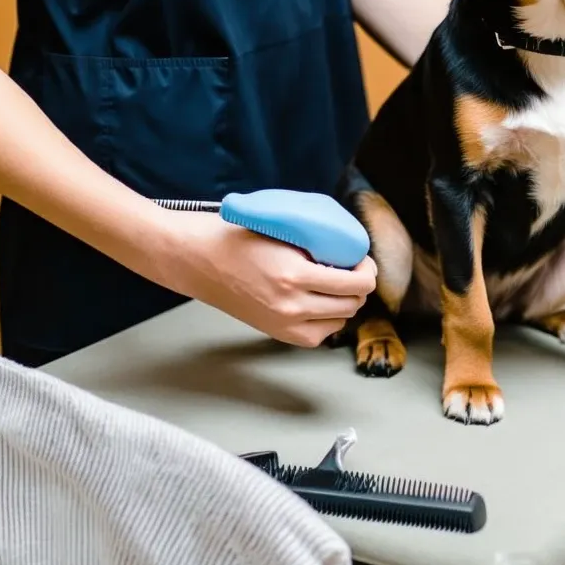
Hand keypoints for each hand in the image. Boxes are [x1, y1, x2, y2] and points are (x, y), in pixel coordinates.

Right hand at [151, 210, 376, 346]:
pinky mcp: (276, 333)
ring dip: (345, 302)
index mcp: (294, 274)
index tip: (362, 258)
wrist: (197, 260)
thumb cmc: (236, 236)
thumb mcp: (283, 230)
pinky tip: (320, 300)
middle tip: (353, 268)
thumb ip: (316, 244)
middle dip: (359, 285)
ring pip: (340, 321)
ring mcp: (283, 323)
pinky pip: (319, 334)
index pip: (355, 283)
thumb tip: (351, 252)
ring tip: (336, 283)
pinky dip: (327, 319)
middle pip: (352, 304)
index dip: (367, 270)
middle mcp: (291, 305)